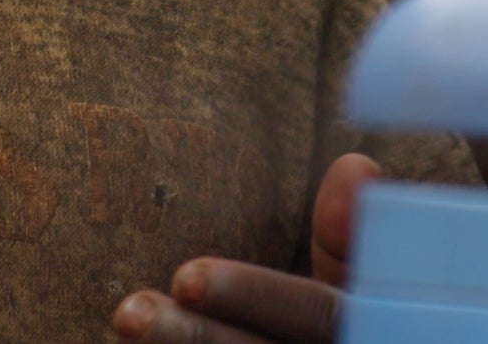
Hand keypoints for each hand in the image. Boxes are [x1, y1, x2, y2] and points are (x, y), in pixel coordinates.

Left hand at [110, 153, 377, 343]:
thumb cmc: (355, 332)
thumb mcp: (364, 293)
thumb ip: (349, 240)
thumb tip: (354, 162)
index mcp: (360, 331)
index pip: (311, 315)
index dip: (252, 294)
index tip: (186, 275)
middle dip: (193, 340)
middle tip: (127, 313)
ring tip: (123, 324)